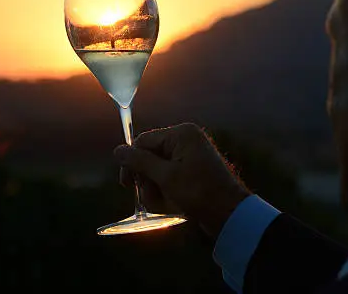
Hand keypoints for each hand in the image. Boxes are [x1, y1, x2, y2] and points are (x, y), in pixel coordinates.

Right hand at [115, 123, 250, 236]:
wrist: (229, 213)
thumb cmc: (199, 192)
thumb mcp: (165, 177)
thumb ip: (139, 162)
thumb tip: (118, 150)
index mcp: (181, 134)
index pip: (143, 141)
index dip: (132, 162)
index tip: (127, 184)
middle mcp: (186, 141)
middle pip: (149, 157)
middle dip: (147, 180)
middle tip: (152, 197)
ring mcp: (190, 157)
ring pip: (157, 171)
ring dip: (156, 190)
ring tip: (167, 204)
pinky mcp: (192, 172)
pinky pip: (169, 179)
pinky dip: (167, 193)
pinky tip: (173, 205)